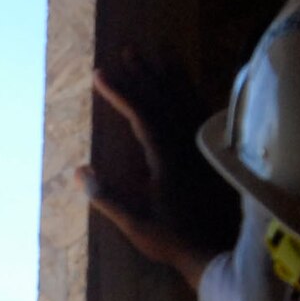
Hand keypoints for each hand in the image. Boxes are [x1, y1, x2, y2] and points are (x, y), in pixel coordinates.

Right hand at [77, 48, 237, 288]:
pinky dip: (192, 91)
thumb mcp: (136, 223)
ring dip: (170, 74)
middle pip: (164, 98)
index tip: (99, 74)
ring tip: (160, 51)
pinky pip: (202, 110)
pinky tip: (188, 83)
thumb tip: (80, 171)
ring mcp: (202, 144)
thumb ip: (108, 196)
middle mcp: (186, 142)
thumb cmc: (174, 239)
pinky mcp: (213, 150)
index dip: (119, 92)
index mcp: (165, 156)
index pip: (140, 114)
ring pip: (186, 99)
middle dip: (143, 73)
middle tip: (128, 50)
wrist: (219, 250)